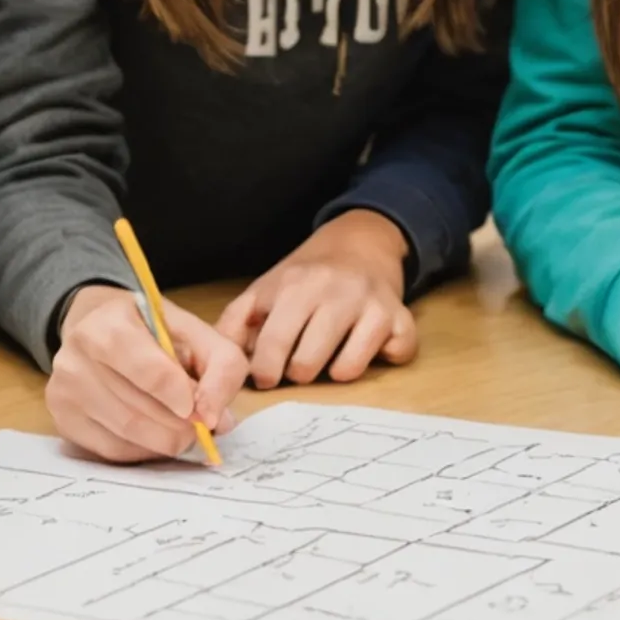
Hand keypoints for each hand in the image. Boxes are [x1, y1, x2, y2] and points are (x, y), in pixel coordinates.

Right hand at [48, 282, 246, 463]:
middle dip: (179, 427)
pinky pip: (110, 450)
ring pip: (125, 434)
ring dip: (164, 440)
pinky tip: (154, 435)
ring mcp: (63, 389)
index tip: (201, 410)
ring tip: (181, 431)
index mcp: (108, 323)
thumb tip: (216, 420)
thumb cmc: (153, 333)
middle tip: (199, 428)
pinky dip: (142, 450)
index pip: (150, 372)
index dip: (182, 397)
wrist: (101, 329)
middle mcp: (75, 355)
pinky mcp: (62, 418)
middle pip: (138, 410)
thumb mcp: (196, 333)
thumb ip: (220, 368)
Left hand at [218, 211, 418, 387]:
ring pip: (347, 369)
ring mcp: (372, 304)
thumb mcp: (265, 289)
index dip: (264, 371)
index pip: (272, 343)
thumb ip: (234, 322)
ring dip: (336, 372)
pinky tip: (371, 347)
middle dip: (298, 374)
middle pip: (306, 363)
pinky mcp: (401, 316)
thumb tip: (218, 361)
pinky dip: (385, 358)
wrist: (360, 242)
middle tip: (298, 367)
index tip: (265, 376)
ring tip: (330, 360)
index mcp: (295, 285)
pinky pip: (396, 354)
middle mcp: (335, 292)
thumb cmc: (306, 276)